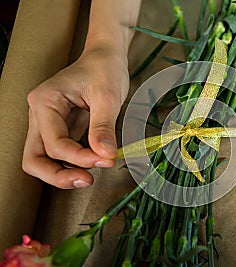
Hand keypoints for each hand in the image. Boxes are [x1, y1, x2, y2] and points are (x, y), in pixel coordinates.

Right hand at [22, 48, 129, 187]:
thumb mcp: (107, 96)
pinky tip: (93, 162)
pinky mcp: (61, 128)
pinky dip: (74, 162)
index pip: (54, 143)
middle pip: (34, 158)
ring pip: (44, 159)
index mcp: (45, 102)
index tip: (105, 159)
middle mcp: (40, 114)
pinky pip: (61, 153)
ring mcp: (48, 123)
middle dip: (58, 175)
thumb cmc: (104, 68)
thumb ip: (103, 127)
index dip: (78, 157)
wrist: (106, 57)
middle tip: (85, 181)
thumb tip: (106, 155)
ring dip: (64, 171)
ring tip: (91, 174)